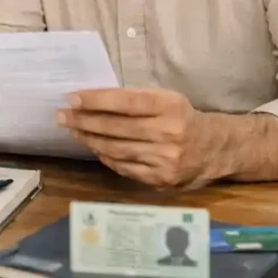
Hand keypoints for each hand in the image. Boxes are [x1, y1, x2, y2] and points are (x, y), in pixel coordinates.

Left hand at [58, 88, 218, 188]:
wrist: (215, 148)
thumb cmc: (182, 117)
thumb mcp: (165, 100)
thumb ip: (134, 100)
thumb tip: (91, 101)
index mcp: (170, 106)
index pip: (125, 102)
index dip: (96, 100)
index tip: (71, 99)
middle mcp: (170, 133)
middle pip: (116, 128)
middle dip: (84, 121)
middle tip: (62, 116)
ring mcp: (166, 159)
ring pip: (116, 150)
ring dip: (90, 140)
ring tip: (74, 131)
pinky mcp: (162, 179)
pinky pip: (124, 168)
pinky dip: (106, 157)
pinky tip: (95, 148)